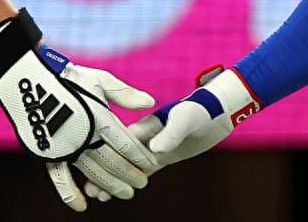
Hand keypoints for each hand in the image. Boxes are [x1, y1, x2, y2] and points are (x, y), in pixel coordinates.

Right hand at [0, 10, 158, 211]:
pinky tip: (82, 206)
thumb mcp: (99, 79)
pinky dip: (70, 193)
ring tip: (126, 194)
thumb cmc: (69, 77)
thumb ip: (124, 94)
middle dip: (131, 175)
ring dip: (111, 185)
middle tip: (143, 183)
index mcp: (99, 116)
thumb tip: (151, 102)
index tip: (151, 165)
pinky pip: (60, 178)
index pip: (127, 143)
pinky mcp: (49, 152)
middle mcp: (84, 135)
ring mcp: (66, 146)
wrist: (28, 79)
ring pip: (94, 172)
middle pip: (114, 162)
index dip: (141, 156)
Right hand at [82, 65, 259, 202]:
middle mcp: (144, 137)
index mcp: (145, 126)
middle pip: (117, 156)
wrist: (217, 112)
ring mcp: (150, 148)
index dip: (108, 158)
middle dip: (102, 174)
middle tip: (90, 191)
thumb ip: (171, 133)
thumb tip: (155, 150)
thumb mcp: (186, 119)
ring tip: (95, 196)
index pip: (122, 143)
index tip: (93, 169)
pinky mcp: (159, 158)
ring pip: (124, 166)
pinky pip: (138, 172)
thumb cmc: (201, 110)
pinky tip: (113, 192)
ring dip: (109, 179)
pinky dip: (126, 180)